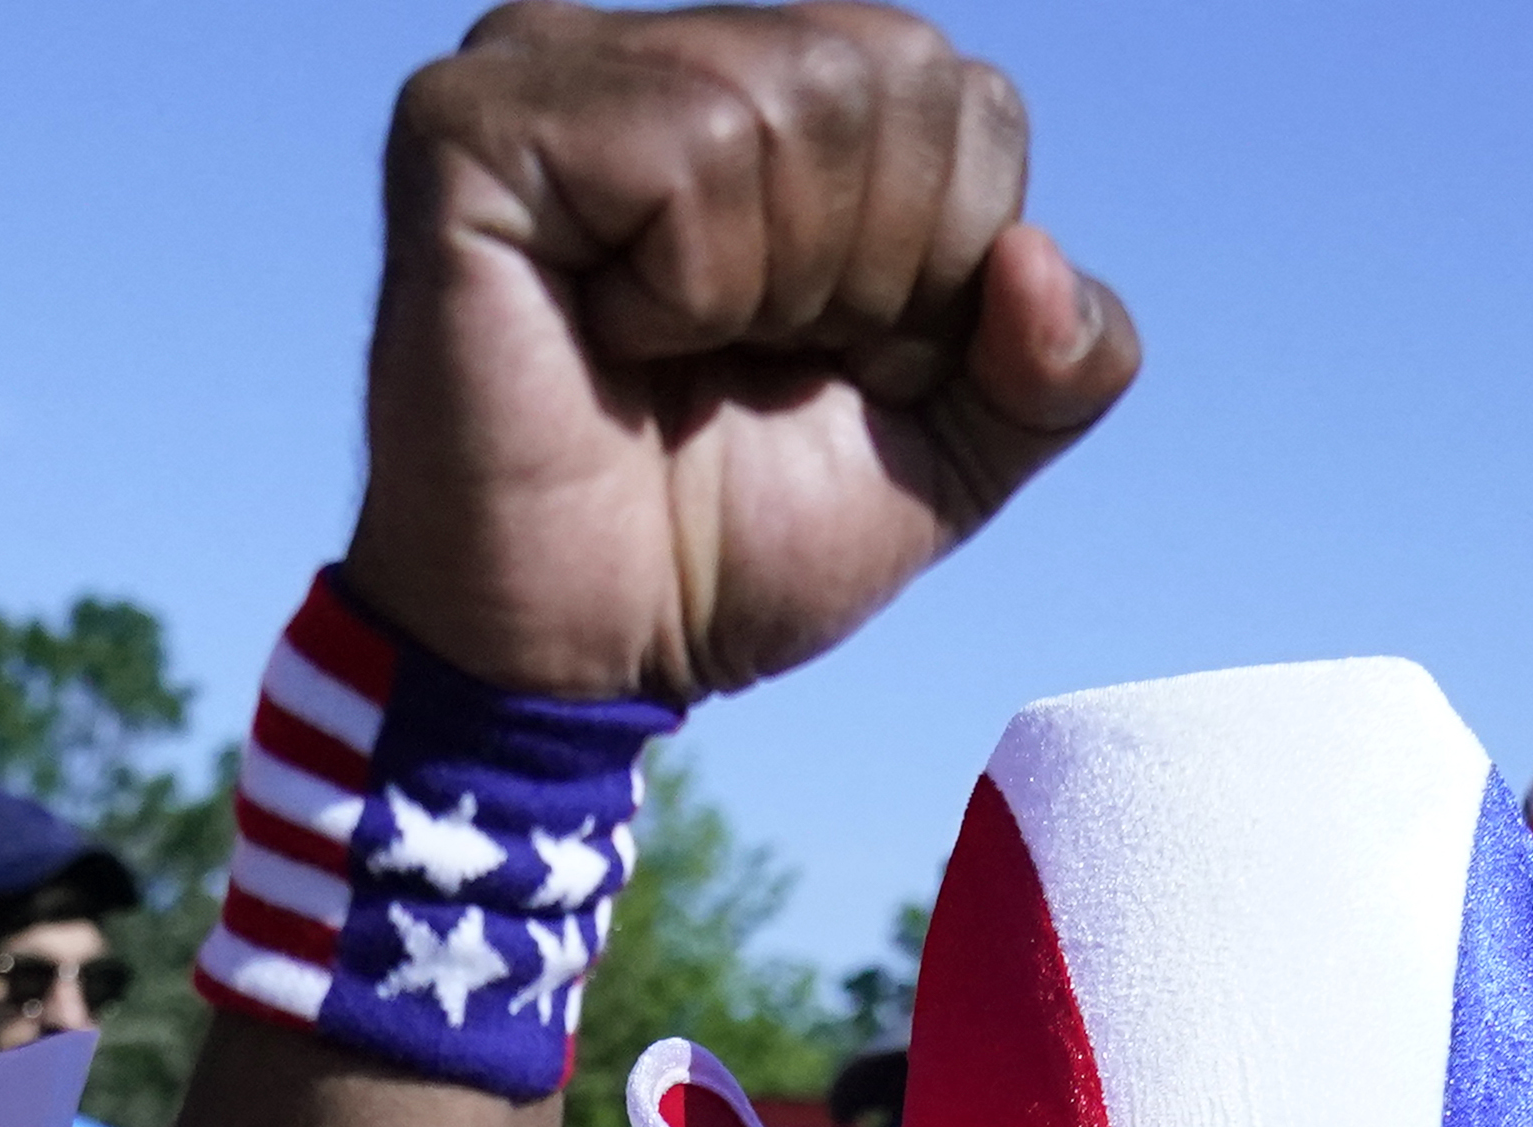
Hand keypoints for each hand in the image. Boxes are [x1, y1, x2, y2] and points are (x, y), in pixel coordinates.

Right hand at [350, 1, 1140, 704]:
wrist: (586, 658)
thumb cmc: (733, 545)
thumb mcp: (951, 452)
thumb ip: (1062, 365)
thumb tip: (1037, 263)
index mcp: (764, 84)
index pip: (962, 95)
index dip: (934, 268)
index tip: (821, 364)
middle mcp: (653, 51)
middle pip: (892, 75)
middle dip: (864, 269)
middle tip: (746, 363)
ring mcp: (547, 64)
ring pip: (795, 99)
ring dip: (771, 284)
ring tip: (675, 352)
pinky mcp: (470, 123)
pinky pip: (686, 150)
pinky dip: (686, 286)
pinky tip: (611, 334)